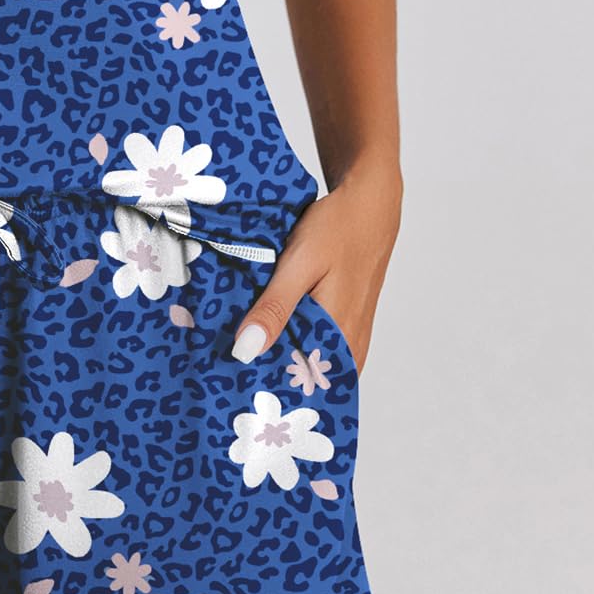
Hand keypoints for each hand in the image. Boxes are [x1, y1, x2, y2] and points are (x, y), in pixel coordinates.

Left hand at [228, 166, 400, 374]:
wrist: (369, 205)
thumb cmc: (339, 229)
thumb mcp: (300, 263)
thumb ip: (275, 307)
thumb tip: (246, 350)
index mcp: (338, 338)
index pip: (298, 387)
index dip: (263, 388)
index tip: (227, 387)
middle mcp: (350, 347)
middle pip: (303, 380)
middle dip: (267, 377)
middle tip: (224, 373)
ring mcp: (352, 338)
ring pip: (310, 365)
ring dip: (280, 361)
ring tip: (239, 357)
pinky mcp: (348, 326)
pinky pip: (318, 350)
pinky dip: (294, 346)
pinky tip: (267, 336)